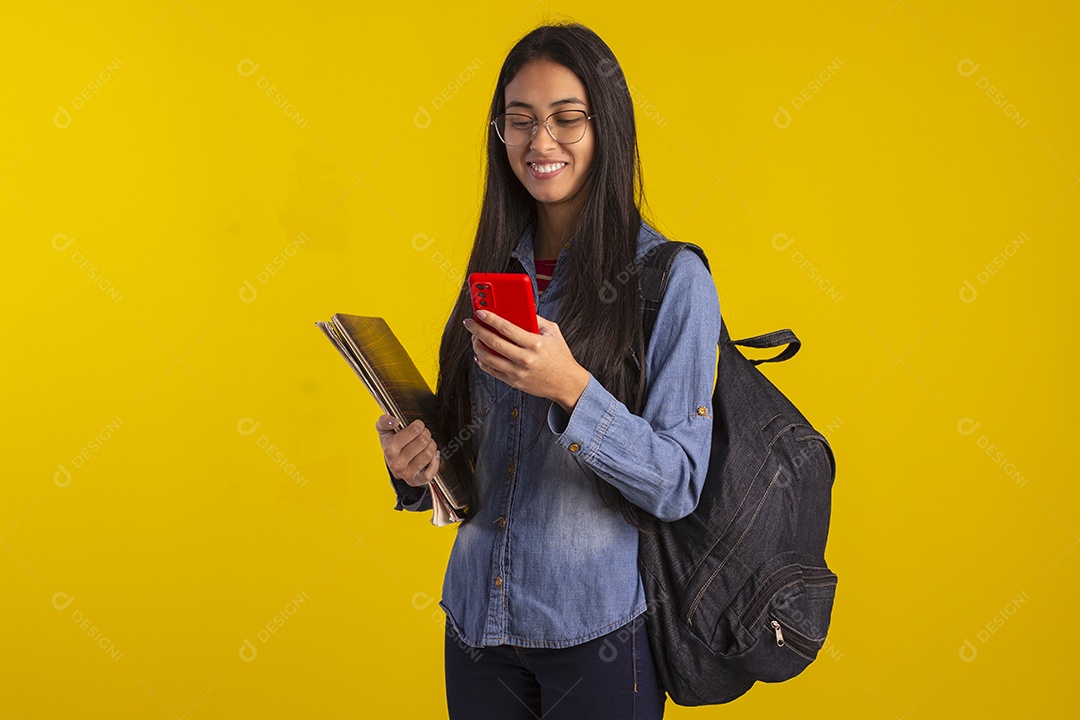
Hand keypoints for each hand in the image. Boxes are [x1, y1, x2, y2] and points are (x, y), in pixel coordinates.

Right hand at [375, 414, 440, 486]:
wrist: (392, 464)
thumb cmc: (391, 445)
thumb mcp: (384, 431)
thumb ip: (385, 421)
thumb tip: (394, 421)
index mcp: (390, 448)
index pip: (415, 430)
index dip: (419, 425)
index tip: (417, 426)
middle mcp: (397, 463)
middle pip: (423, 440)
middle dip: (426, 434)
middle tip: (422, 435)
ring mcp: (407, 473)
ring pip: (429, 453)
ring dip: (431, 446)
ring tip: (425, 445)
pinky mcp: (416, 480)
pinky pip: (432, 471)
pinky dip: (435, 461)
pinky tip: (432, 456)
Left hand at [464, 309, 589, 413]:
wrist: (566, 383)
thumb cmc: (560, 356)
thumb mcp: (553, 333)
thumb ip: (536, 320)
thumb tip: (518, 308)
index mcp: (535, 344)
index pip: (507, 328)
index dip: (491, 319)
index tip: (480, 312)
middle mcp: (525, 359)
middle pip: (493, 342)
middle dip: (477, 330)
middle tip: (469, 323)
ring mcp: (517, 372)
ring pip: (488, 358)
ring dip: (477, 346)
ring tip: (475, 337)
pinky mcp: (513, 382)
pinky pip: (491, 371)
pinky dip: (482, 361)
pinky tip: (480, 353)